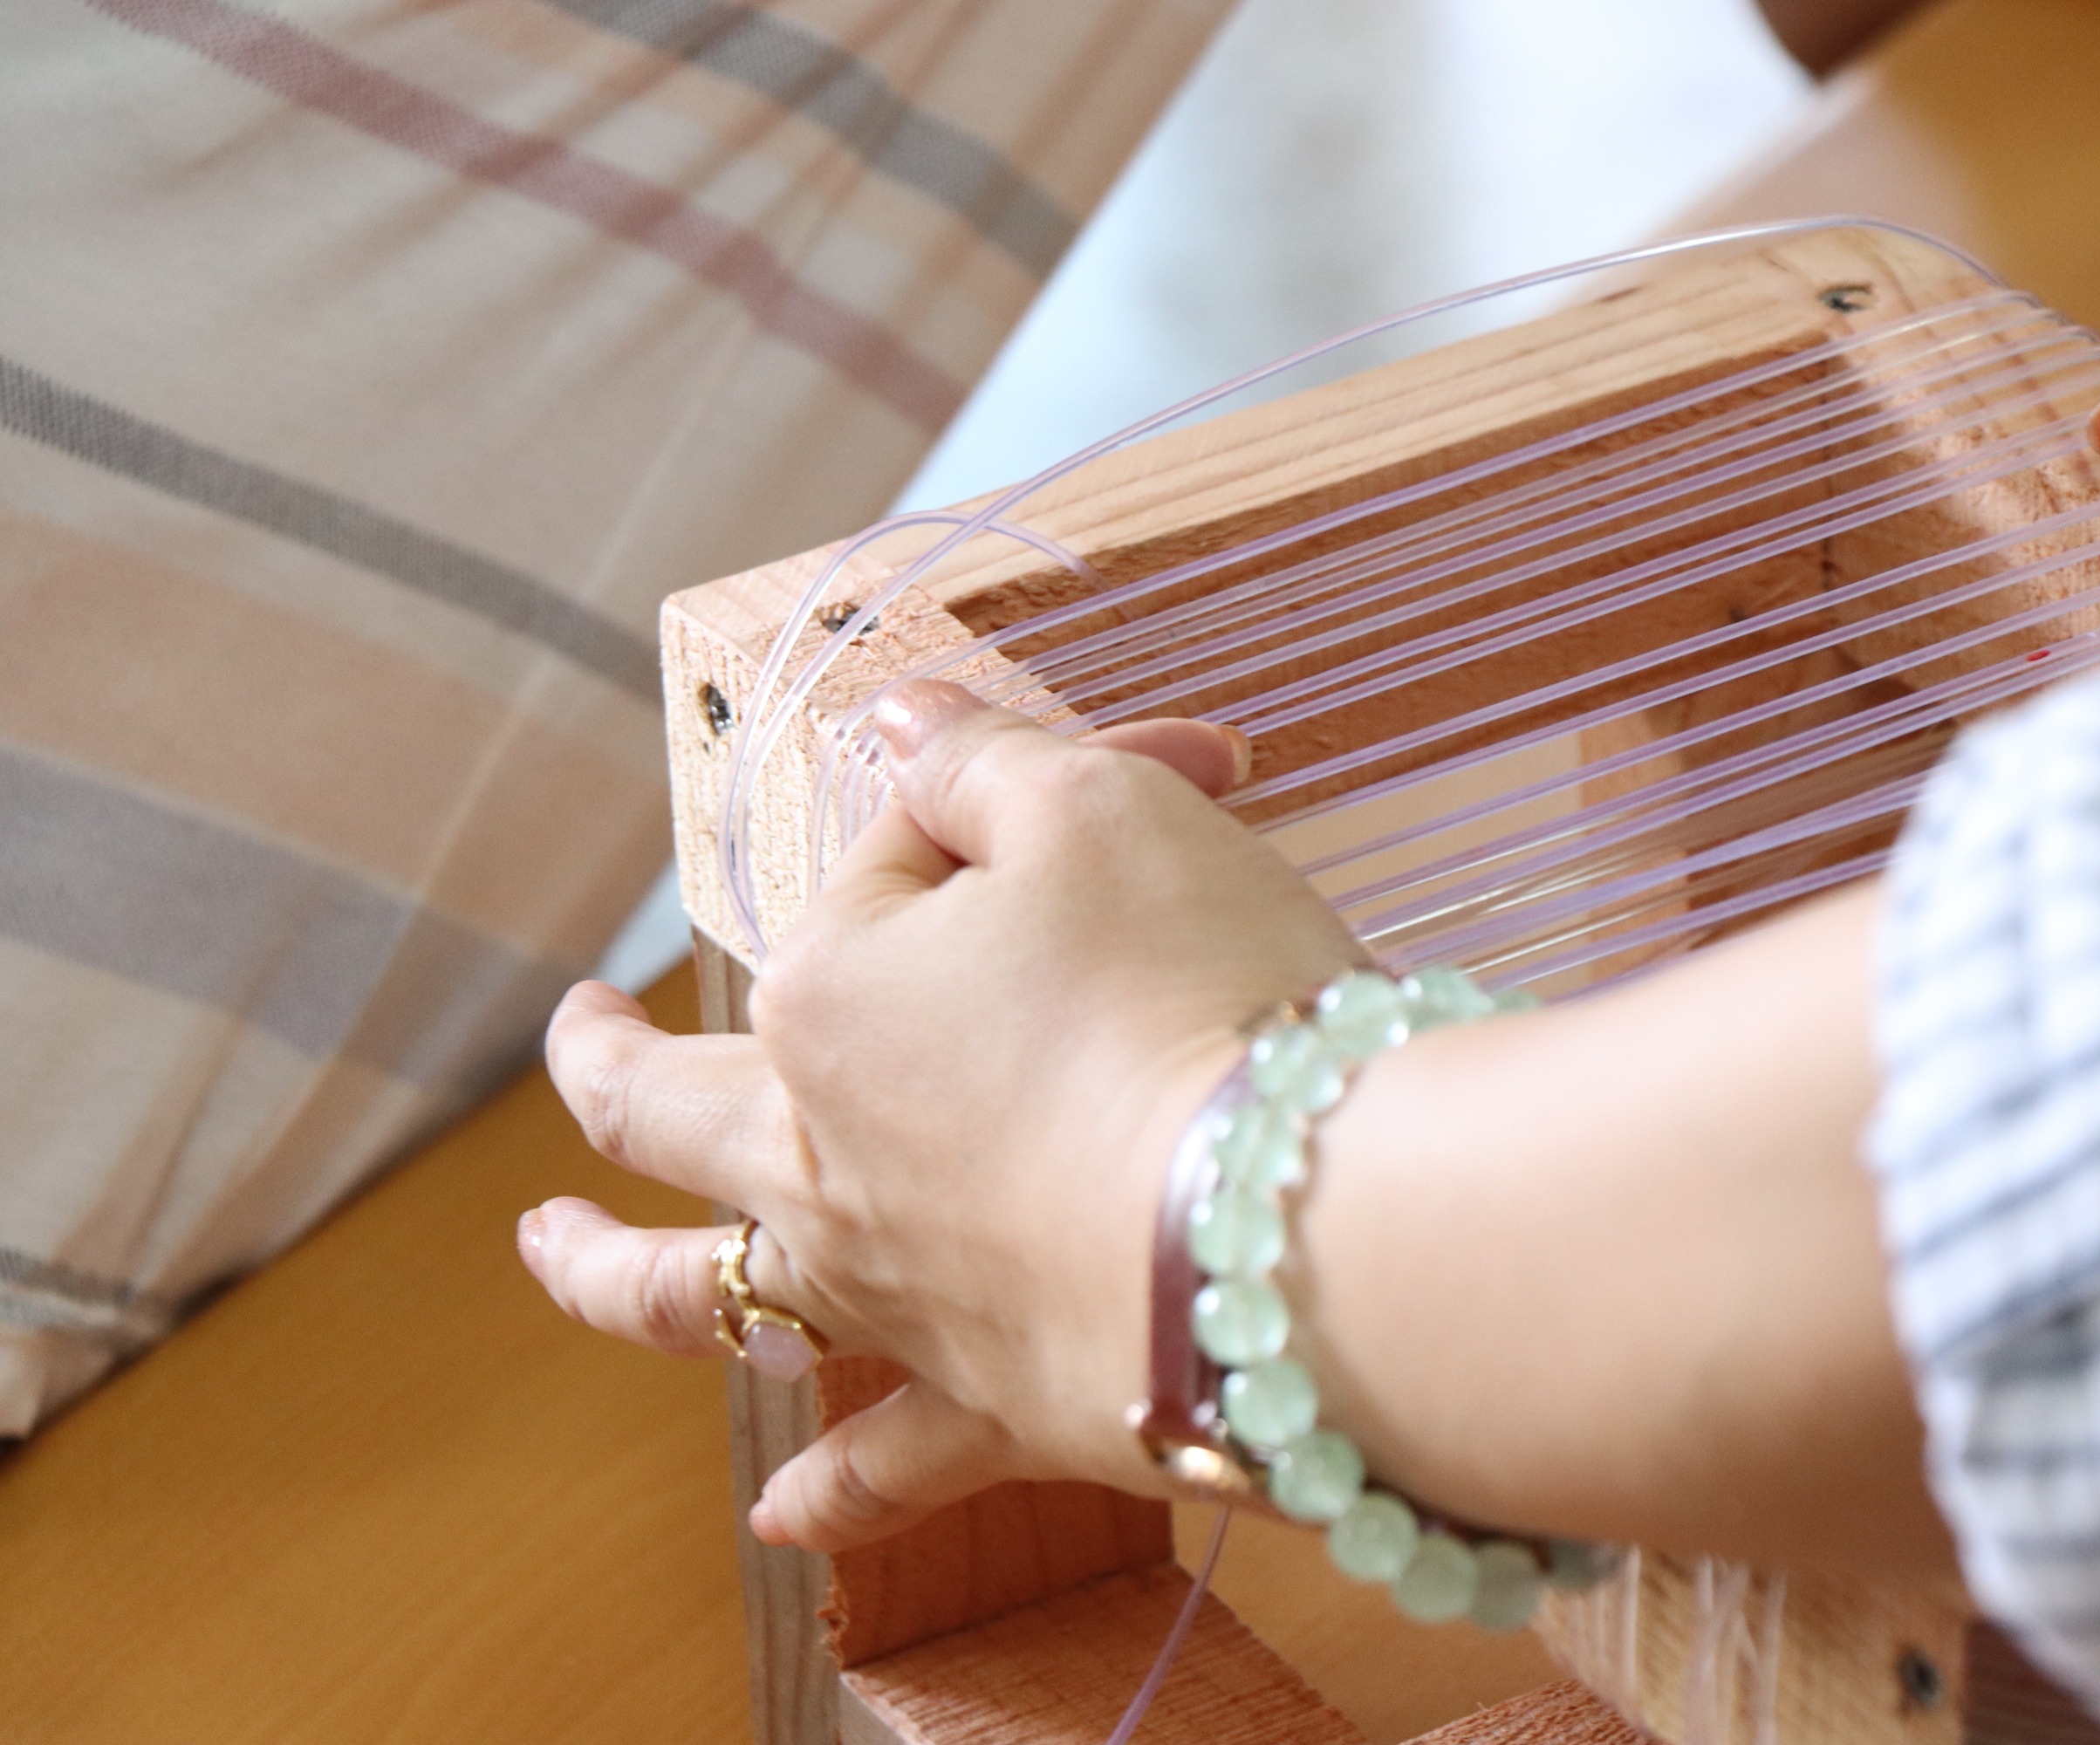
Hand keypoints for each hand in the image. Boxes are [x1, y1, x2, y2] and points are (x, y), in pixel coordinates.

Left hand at [523, 685, 1361, 1551]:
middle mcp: (818, 1158)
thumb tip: (897, 712)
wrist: (1293, 1234)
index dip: (1026, 805)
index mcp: (829, 997)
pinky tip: (781, 1519)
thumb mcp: (1096, 813)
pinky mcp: (990, 1407)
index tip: (1173, 774)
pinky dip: (830, 1493)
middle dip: (605, 1060)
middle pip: (671, 1103)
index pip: (898, 866)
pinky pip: (885, 1466)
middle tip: (573, 1030)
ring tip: (551, 1254)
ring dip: (613, 1272)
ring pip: (704, 1295)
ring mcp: (890, 1295)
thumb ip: (977, 759)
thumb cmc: (1195, 995)